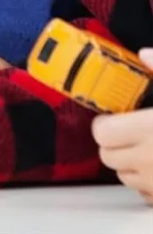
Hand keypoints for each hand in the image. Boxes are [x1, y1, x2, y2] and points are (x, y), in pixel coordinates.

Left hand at [93, 48, 152, 203]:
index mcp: (151, 130)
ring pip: (126, 178)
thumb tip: (144, 54)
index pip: (103, 133)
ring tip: (147, 150)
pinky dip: (149, 185)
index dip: (106, 124)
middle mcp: (151, 161)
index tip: (115, 117)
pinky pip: (147, 196)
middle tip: (128, 132)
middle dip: (114, 144)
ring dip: (130, 165)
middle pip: (109, 157)